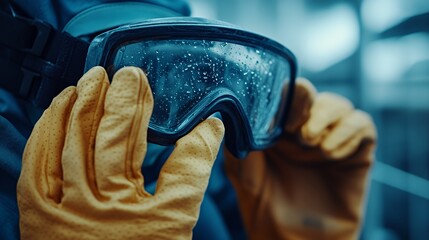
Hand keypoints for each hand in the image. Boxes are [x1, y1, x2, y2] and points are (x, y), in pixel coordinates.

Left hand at [17, 67, 224, 239]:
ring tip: (91, 80)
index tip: (157, 87)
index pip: (151, 150)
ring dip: (80, 106)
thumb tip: (210, 128)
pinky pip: (34, 165)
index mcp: (138, 214)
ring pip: (69, 145)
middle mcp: (96, 210)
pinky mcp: (37, 216)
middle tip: (126, 73)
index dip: (152, 114)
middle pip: (108, 140)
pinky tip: (57, 108)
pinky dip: (45, 131)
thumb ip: (193, 171)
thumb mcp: (176, 221)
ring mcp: (62, 212)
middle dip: (118, 101)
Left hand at [225, 78, 375, 239]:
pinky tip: (329, 153)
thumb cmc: (265, 207)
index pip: (283, 94)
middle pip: (311, 93)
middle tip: (295, 128)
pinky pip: (362, 124)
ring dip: (325, 118)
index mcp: (276, 128)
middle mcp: (304, 128)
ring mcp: (331, 138)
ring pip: (338, 104)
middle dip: (305, 103)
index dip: (282, 94)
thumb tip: (233, 114)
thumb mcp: (243, 175)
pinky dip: (347, 132)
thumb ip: (239, 145)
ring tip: (311, 144)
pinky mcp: (356, 152)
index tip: (278, 112)